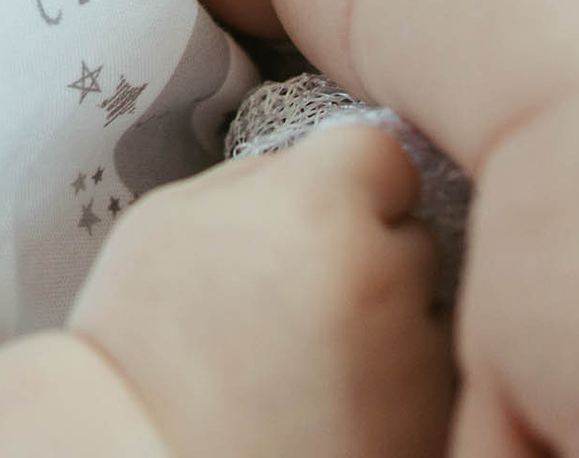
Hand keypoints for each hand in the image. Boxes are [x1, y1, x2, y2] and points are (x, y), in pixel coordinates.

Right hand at [68, 123, 452, 457]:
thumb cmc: (144, 349)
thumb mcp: (170, 220)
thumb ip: (258, 176)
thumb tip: (318, 163)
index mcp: (316, 208)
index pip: (383, 153)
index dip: (349, 181)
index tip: (321, 212)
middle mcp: (385, 279)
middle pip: (412, 234)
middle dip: (370, 256)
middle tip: (299, 301)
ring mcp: (418, 365)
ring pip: (428, 314)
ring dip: (389, 325)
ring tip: (309, 362)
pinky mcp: (432, 426)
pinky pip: (433, 385)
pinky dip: (395, 391)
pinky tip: (330, 404)